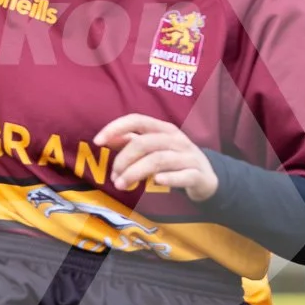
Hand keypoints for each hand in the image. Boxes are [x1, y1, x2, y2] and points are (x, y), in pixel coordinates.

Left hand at [94, 114, 217, 201]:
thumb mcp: (155, 148)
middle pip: (145, 143)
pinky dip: (168, 178)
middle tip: (114, 177)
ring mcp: (188, 156)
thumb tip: (107, 138)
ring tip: (122, 184)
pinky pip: (182, 175)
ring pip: (159, 160)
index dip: (116, 127)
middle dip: (124, 160)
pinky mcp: (197, 175)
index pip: (137, 120)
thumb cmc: (175, 160)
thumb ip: (132, 141)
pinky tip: (155, 182)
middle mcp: (176, 139)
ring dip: (136, 172)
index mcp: (164, 129)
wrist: (207, 178)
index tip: (97, 141)